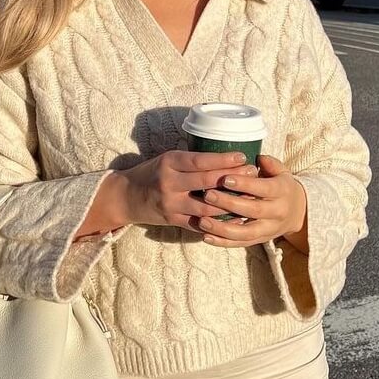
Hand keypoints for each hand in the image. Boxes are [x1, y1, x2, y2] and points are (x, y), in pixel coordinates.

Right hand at [119, 150, 260, 230]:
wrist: (126, 196)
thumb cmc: (150, 173)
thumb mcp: (166, 160)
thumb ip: (189, 160)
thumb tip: (223, 156)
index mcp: (169, 163)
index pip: (200, 160)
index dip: (223, 159)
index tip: (242, 156)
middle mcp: (169, 183)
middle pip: (207, 181)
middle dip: (232, 177)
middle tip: (253, 173)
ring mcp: (171, 204)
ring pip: (207, 205)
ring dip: (231, 202)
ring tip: (249, 196)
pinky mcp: (173, 220)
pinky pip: (201, 222)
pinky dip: (219, 221)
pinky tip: (235, 218)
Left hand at [196, 155, 307, 249]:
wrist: (298, 213)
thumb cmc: (282, 187)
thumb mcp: (282, 172)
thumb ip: (271, 164)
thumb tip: (259, 158)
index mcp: (282, 191)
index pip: (263, 188)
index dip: (245, 184)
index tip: (225, 178)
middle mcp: (277, 212)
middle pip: (253, 210)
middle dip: (229, 204)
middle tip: (207, 195)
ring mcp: (269, 229)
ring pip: (245, 233)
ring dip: (222, 229)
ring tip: (202, 221)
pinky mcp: (260, 240)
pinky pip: (240, 244)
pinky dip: (223, 243)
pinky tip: (205, 237)